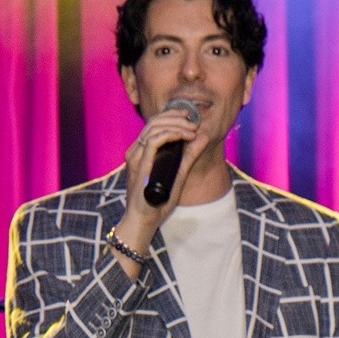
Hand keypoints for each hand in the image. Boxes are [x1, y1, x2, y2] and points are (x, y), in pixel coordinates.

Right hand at [115, 105, 210, 249]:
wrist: (143, 221)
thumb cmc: (157, 203)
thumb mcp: (179, 174)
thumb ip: (189, 156)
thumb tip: (202, 137)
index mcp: (141, 152)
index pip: (154, 125)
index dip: (172, 116)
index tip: (190, 119)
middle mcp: (136, 151)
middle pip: (154, 122)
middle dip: (176, 117)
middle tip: (193, 122)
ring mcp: (136, 157)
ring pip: (154, 127)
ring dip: (176, 125)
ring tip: (192, 130)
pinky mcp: (139, 164)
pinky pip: (154, 141)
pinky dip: (171, 134)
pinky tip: (183, 136)